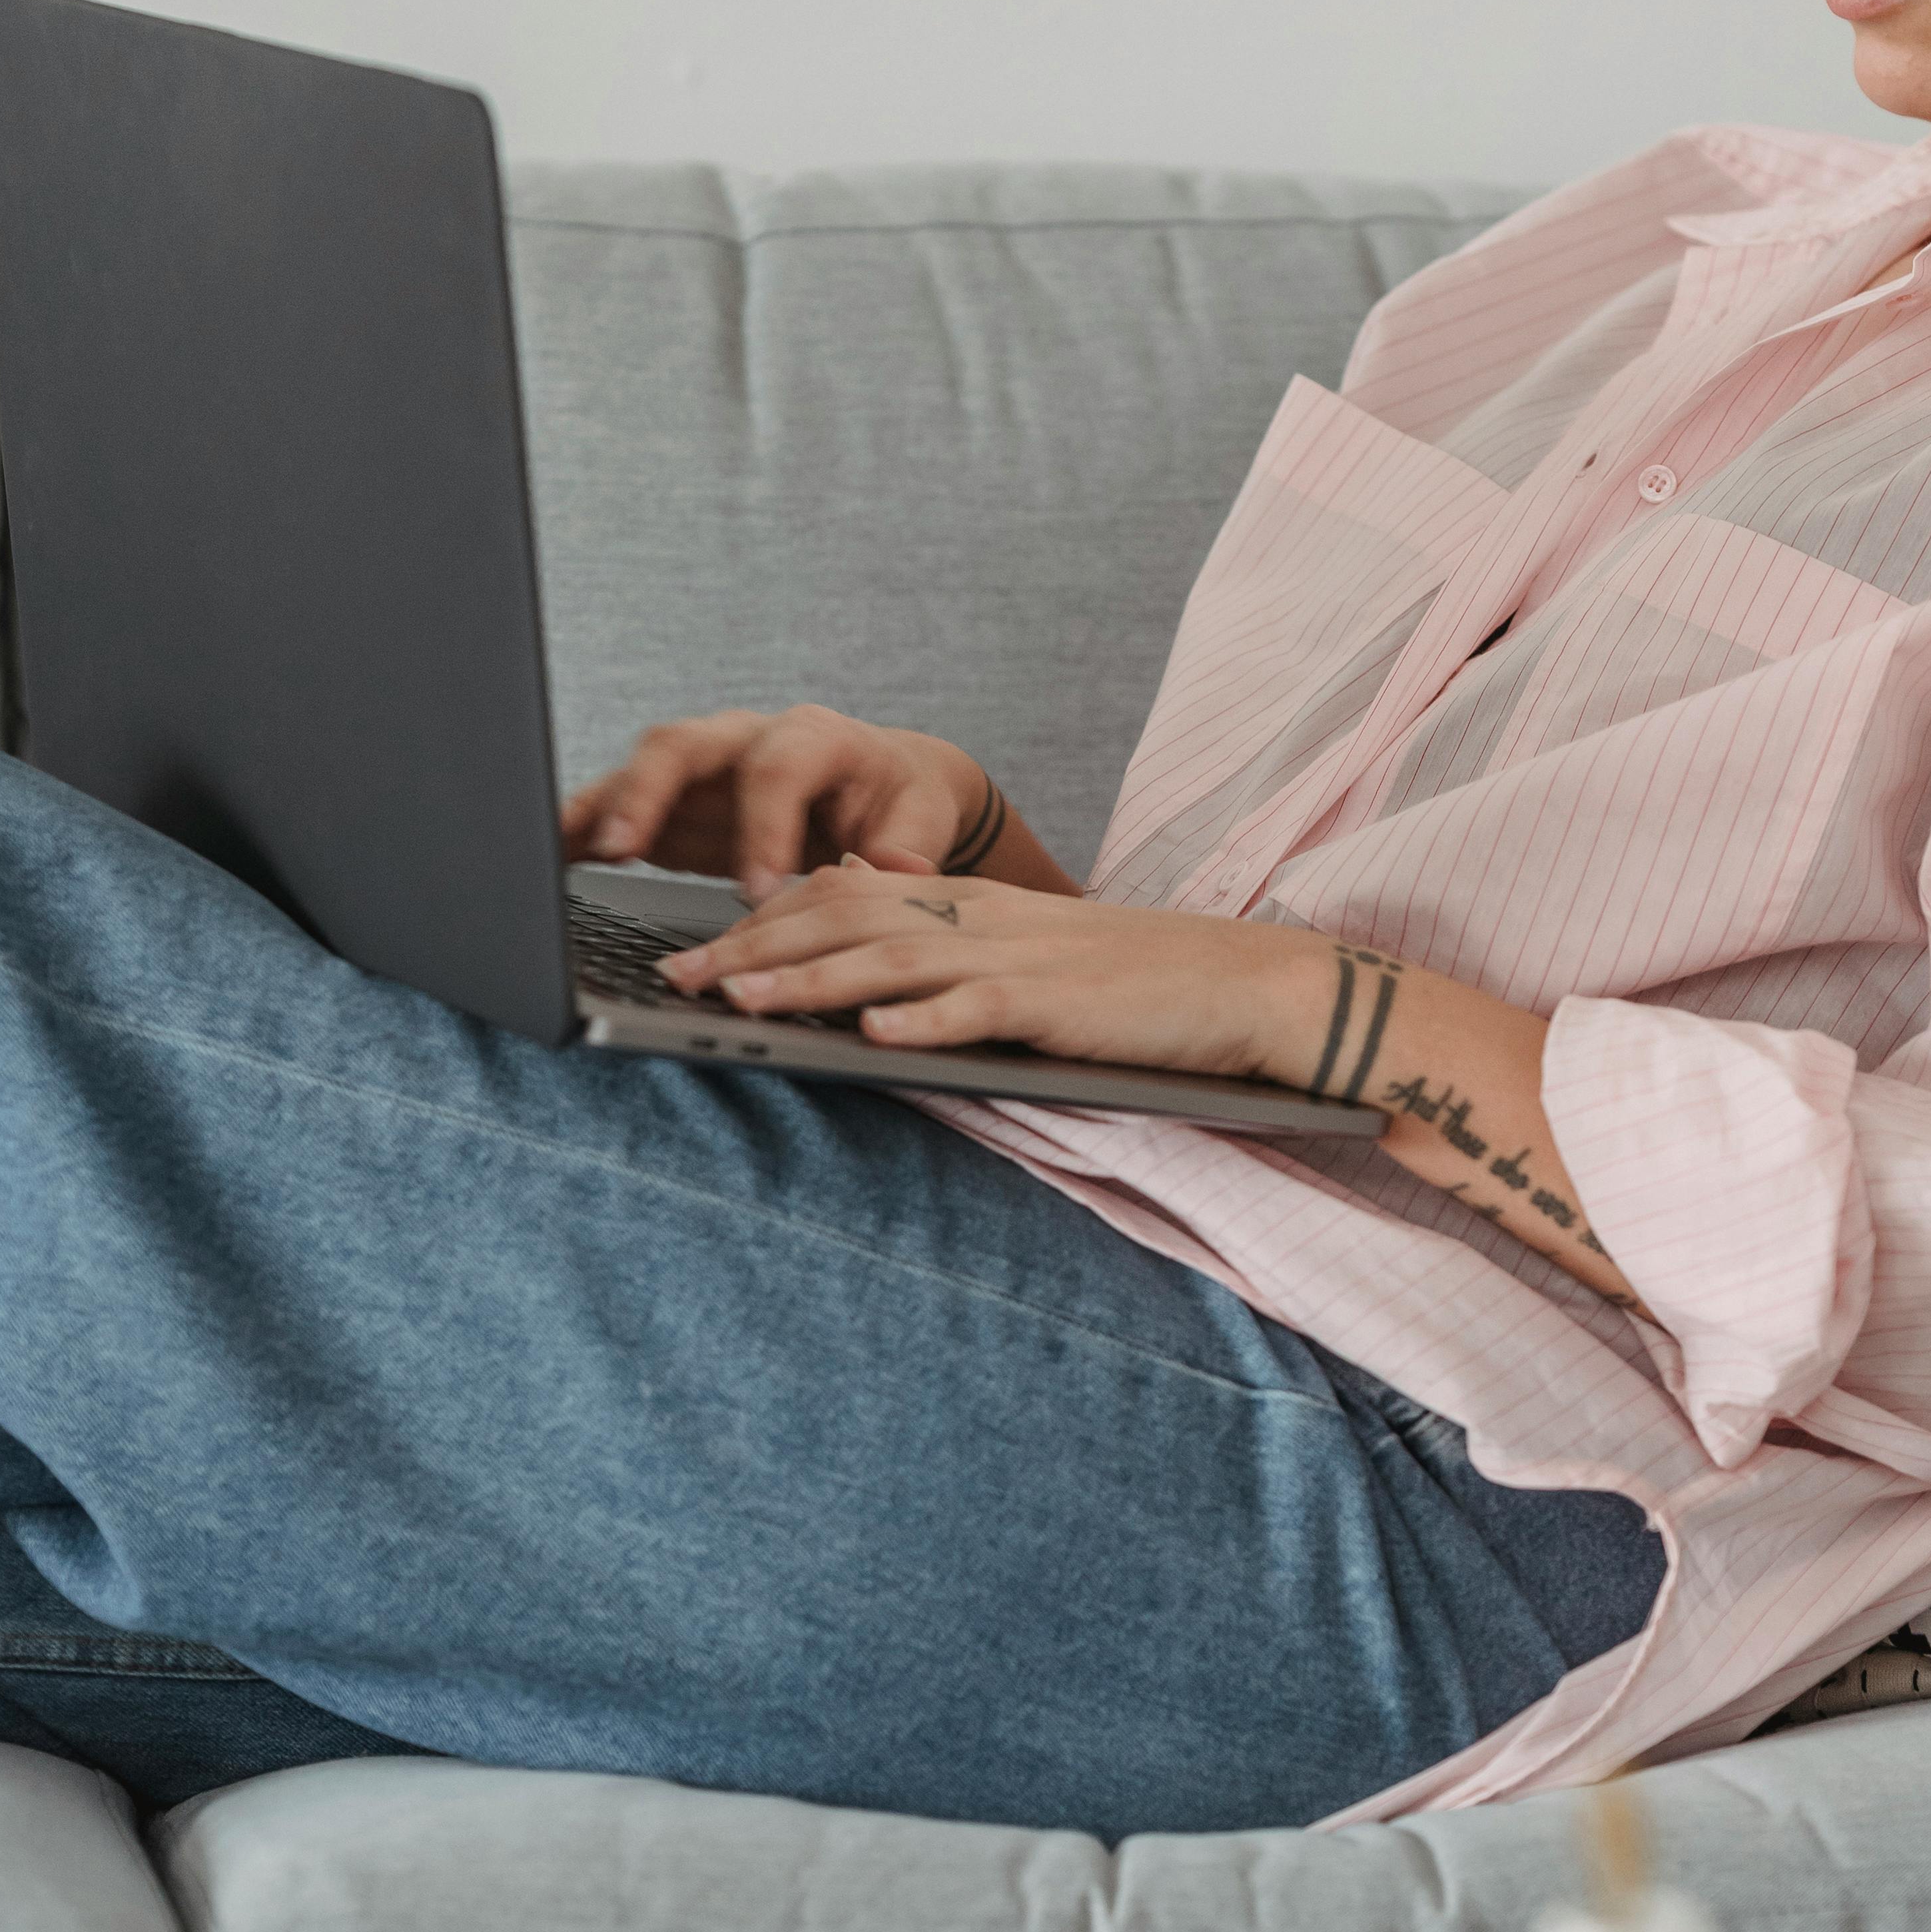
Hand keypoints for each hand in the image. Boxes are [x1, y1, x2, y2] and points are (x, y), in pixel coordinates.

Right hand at [561, 709, 991, 899]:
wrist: (882, 789)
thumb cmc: (899, 803)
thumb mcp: (919, 821)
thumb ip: (906, 845)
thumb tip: (895, 868)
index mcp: (813, 738)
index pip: (776, 769)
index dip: (762, 826)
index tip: (757, 889)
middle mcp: (744, 739)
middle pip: (681, 745)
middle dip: (647, 793)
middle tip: (624, 850)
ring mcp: (700, 769)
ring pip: (635, 772)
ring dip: (598, 813)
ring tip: (551, 854)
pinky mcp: (670, 803)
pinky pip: (616, 808)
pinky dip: (579, 832)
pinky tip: (543, 858)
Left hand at [664, 867, 1633, 1291]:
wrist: (1252, 985)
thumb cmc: (1142, 992)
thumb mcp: (1033, 967)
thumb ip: (955, 967)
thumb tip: (868, 988)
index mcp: (973, 909)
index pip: (846, 898)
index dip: (763, 919)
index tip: (694, 949)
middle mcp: (983, 919)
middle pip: (845, 920)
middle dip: (753, 947)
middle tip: (678, 977)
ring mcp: (1021, 959)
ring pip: (892, 958)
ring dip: (807, 980)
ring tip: (739, 1002)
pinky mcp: (1061, 1004)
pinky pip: (979, 1008)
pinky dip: (921, 1019)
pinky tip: (868, 1033)